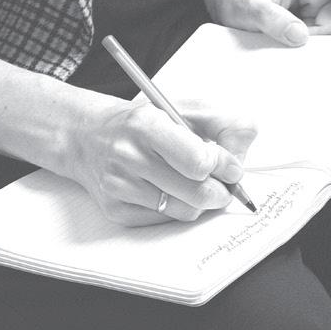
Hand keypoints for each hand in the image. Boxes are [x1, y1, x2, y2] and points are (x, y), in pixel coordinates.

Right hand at [62, 94, 256, 225]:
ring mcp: (119, 186)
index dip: (225, 167)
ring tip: (197, 184)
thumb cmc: (141, 124)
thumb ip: (222, 124)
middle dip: (221, 191)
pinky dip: (179, 208)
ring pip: (185, 210)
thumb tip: (243, 151)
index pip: (198, 161)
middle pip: (197, 192)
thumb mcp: (182, 109)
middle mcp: (128, 156)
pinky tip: (171, 191)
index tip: (232, 167)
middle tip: (225, 184)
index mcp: (146, 125)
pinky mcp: (116, 210)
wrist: (87, 136)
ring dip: (201, 201)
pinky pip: (166, 220)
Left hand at [202, 0, 330, 45]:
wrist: (230, 0)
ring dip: (313, 47)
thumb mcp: (251, 7)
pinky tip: (287, 45)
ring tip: (281, 39)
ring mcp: (322, 10)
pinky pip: (323, 44)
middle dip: (323, 40)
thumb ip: (273, 19)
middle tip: (291, 41)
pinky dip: (309, 51)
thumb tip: (300, 37)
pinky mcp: (316, 26)